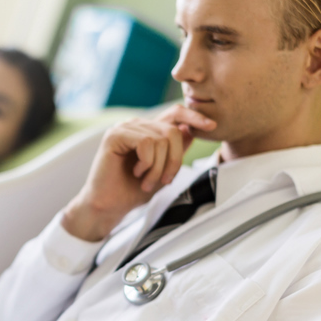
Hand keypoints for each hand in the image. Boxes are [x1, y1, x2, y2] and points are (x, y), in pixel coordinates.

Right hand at [62, 105, 215, 240]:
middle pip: (172, 130)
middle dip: (174, 160)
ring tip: (146, 180)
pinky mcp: (114, 135)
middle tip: (165, 180)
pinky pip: (146, 142)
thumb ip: (175, 151)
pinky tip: (136, 172)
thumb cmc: (132, 190)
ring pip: (160, 138)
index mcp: (147, 131)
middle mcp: (136, 125)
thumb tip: (191, 130)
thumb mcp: (163, 171)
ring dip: (158, 166)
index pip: (175, 114)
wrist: (108, 206)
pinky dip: (147, 162)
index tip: (212, 126)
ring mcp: (124, 128)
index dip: (194, 116)